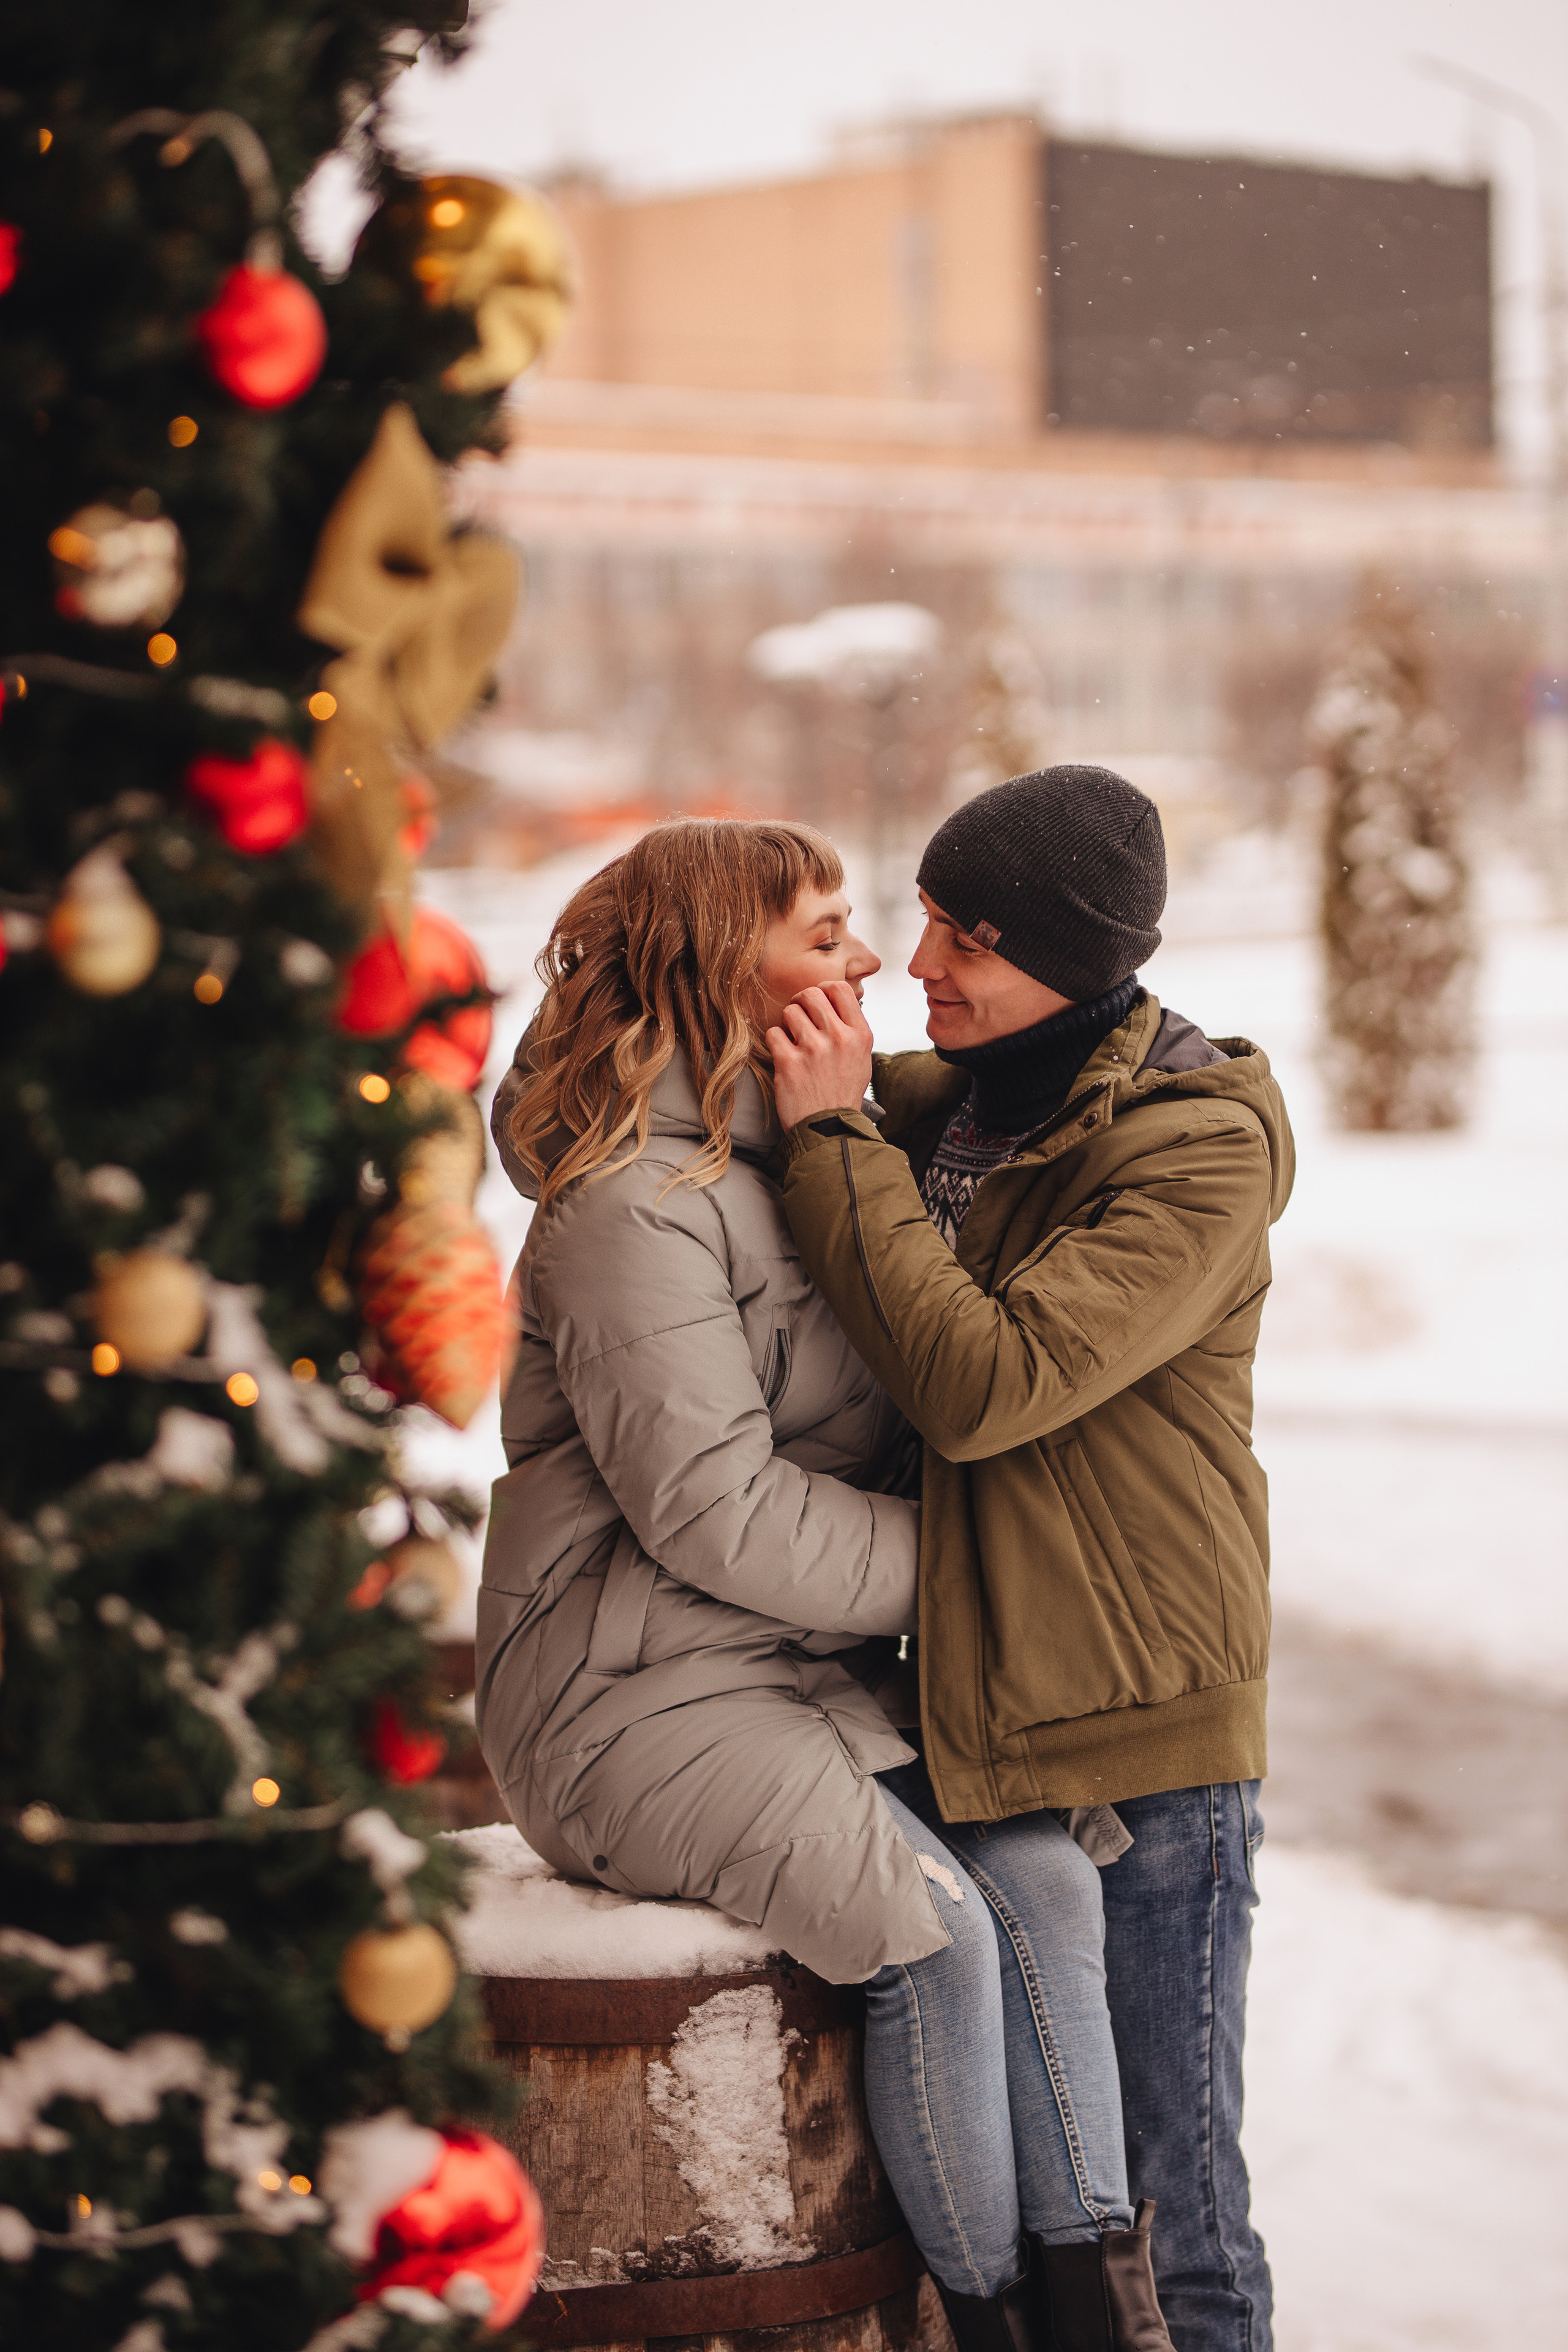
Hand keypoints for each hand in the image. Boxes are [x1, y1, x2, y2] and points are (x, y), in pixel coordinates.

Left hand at [767, 983, 874, 1131]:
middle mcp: (839, 1038)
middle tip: (799, 1016)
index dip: (823, 989)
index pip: (840, 989)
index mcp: (859, 1035)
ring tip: (792, 1040)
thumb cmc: (842, 1095)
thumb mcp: (862, 1059)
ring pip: (790, 1011)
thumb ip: (851, 1030)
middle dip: (801, 1002)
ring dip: (787, 1023)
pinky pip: (773, 1033)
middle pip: (811, 994)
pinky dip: (775, 1042)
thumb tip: (834, 1004)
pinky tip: (783, 1054)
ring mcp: (813, 1050)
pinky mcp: (789, 1063)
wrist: (829, 1128)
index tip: (817, 1000)